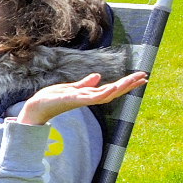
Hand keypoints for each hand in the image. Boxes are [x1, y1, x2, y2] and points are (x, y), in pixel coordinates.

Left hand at [15, 71, 146, 126]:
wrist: (37, 106)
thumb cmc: (52, 98)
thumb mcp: (71, 88)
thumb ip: (85, 84)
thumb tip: (98, 76)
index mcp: (89, 94)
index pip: (112, 88)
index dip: (126, 83)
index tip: (141, 77)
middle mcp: (89, 99)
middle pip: (114, 91)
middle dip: (129, 84)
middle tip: (145, 77)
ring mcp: (83, 100)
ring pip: (107, 94)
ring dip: (121, 87)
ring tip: (135, 80)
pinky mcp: (75, 100)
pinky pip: (93, 97)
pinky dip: (103, 93)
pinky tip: (113, 88)